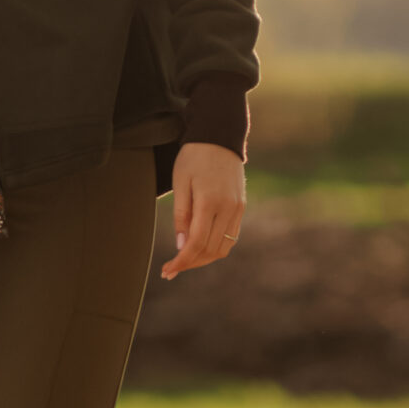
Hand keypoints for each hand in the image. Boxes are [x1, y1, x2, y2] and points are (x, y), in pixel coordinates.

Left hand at [163, 142, 245, 279]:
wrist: (219, 137)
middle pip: (210, 250)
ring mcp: (238, 209)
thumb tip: (182, 246)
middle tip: (171, 269)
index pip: (196, 243)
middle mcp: (229, 209)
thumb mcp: (180, 182)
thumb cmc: (194, 157)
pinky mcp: (241, 207)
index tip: (167, 270)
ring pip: (223, 247)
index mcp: (210, 202)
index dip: (181, 261)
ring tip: (184, 261)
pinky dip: (215, 247)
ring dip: (203, 259)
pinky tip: (200, 247)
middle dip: (190, 263)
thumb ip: (181, 215)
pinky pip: (230, 237)